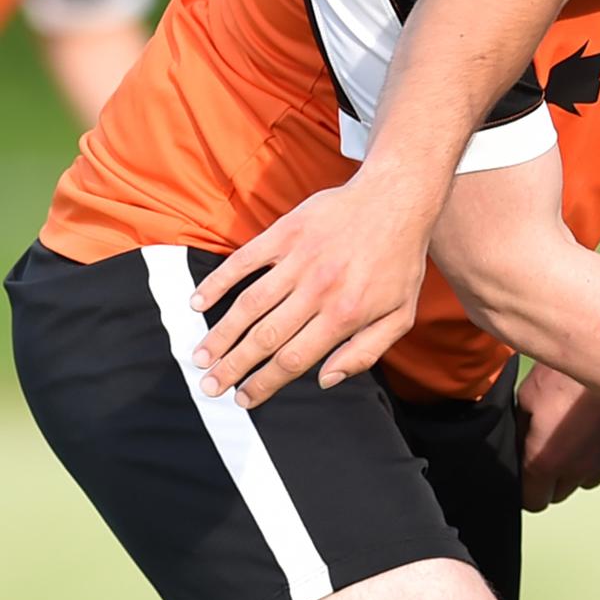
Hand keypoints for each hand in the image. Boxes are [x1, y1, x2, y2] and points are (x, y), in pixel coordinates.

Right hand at [188, 175, 430, 407]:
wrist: (397, 200)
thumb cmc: (399, 262)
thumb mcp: (400, 315)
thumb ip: (366, 352)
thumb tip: (326, 380)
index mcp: (346, 314)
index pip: (294, 360)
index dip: (264, 383)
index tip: (243, 398)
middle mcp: (319, 290)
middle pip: (265, 339)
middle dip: (233, 367)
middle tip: (209, 387)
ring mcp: (300, 259)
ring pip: (249, 305)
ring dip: (221, 334)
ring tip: (200, 356)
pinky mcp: (286, 232)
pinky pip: (244, 261)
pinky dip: (218, 282)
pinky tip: (198, 303)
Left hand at [516, 364, 599, 510]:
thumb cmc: (569, 373)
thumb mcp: (529, 394)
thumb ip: (522, 425)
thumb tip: (523, 438)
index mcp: (546, 461)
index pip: (532, 501)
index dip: (526, 487)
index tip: (526, 469)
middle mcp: (578, 470)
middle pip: (558, 494)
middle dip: (550, 478)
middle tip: (549, 446)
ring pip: (584, 480)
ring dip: (577, 467)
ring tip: (576, 435)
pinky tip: (597, 427)